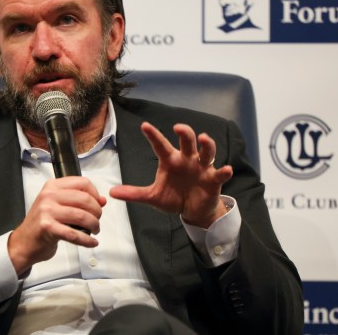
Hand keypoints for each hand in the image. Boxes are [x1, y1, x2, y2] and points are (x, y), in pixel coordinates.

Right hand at [8, 176, 105, 274]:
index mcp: (52, 186)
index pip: (82, 183)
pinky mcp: (48, 228)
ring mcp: (47, 211)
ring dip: (94, 225)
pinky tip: (91, 242)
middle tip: (97, 220)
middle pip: (85, 199)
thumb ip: (78, 201)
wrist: (23, 243)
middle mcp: (48, 196)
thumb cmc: (41, 224)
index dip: (95, 194)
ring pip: (82, 216)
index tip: (98, 203)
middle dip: (97, 212)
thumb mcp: (57, 206)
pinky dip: (87, 240)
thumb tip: (101, 200)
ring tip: (94, 230)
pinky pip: (74, 234)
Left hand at [110, 122, 232, 228]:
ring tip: (203, 138)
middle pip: (187, 141)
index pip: (161, 145)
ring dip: (207, 145)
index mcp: (170, 161)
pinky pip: (220, 173)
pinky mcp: (214, 179)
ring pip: (207, 151)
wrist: (192, 211)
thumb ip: (134, 193)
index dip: (153, 135)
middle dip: (185, 133)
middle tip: (178, 127)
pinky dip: (224, 171)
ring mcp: (202, 168)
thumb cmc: (173, 198)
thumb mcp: (152, 197)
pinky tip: (226, 169)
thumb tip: (111, 193)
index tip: (144, 126)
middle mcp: (187, 159)